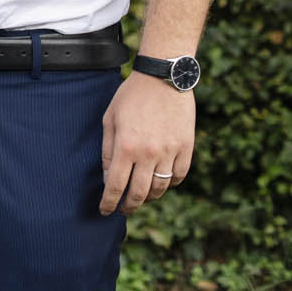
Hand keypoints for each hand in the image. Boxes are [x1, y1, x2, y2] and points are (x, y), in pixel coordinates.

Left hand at [98, 70, 194, 215]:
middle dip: (129, 206)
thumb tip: (108, 178)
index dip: (109, 202)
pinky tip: (161, 183)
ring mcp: (171, 152)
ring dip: (149, 197)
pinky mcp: (187, 148)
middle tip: (123, 210)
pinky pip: (179, 176)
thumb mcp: (110, 120)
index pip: (116, 186)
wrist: (163, 79)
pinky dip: (170, 184)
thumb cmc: (131, 97)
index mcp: (126, 146)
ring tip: (140, 197)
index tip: (105, 211)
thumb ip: (108, 151)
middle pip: (139, 193)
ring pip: (160, 188)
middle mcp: (149, 153)